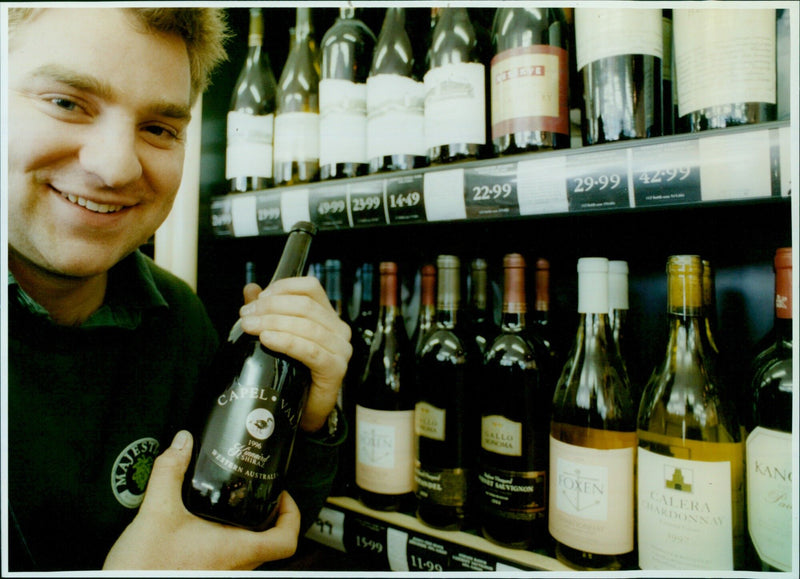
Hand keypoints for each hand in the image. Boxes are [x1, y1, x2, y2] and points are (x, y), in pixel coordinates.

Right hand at [103, 431, 300, 569]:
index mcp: (236, 552)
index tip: (280, 495)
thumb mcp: (156, 512)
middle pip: (271, 545)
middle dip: (268, 517)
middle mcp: (235, 569)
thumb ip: (170, 472)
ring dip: (247, 530)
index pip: (287, 541)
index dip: (291, 515)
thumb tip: (183, 442)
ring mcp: (221, 576)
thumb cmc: (142, 568)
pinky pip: (229, 560)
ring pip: (250, 554)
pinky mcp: (204, 576)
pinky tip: (204, 525)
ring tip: (231, 504)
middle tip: (255, 492)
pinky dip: (226, 540)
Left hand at [239, 276, 351, 432]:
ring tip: (250, 326)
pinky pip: (310, 350)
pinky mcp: (335, 369)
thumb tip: (250, 287)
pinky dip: (286, 341)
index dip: (283, 287)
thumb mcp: (280, 335)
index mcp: (328, 316)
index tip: (259, 298)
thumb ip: (267, 311)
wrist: (305, 409)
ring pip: (307, 327)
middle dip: (271, 307)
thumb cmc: (294, 371)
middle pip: (305, 306)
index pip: (311, 287)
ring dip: (273, 323)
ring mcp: (340, 350)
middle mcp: (339, 330)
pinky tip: (267, 339)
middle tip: (246, 315)